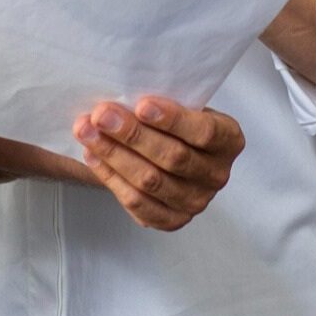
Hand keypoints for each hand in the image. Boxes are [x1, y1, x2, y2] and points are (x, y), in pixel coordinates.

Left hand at [74, 97, 244, 230]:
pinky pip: (137, 202)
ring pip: (150, 181)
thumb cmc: (175, 122)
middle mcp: (217, 174)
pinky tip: (93, 155)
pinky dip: (111, 177)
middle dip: (132, 134)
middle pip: (173, 157)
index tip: (141, 105)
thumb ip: (162, 104)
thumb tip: (123, 96)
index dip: (172, 120)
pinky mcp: (171, 219)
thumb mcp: (182, 105)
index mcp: (228, 140)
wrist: (170, 150)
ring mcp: (196, 201)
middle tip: (101, 115)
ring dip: (113, 154)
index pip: (204, 132)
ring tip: (87, 132)